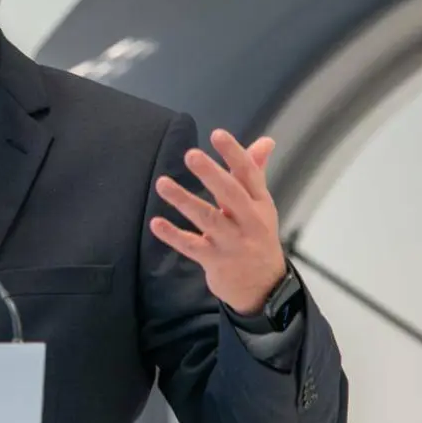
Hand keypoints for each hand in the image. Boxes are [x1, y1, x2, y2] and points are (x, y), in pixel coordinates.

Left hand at [150, 129, 286, 314]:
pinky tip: (156, 223)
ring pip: (207, 219)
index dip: (234, 154)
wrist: (264, 287)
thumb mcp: (261, 206)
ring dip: (184, 200)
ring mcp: (232, 243)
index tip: (217, 134)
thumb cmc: (256, 236)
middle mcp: (249, 222)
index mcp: (260, 204)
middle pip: (230, 194)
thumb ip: (255, 172)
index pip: (249, 175)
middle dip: (211, 174)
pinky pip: (192, 246)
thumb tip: (265, 141)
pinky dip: (173, 235)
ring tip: (162, 183)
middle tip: (191, 154)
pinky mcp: (215, 261)